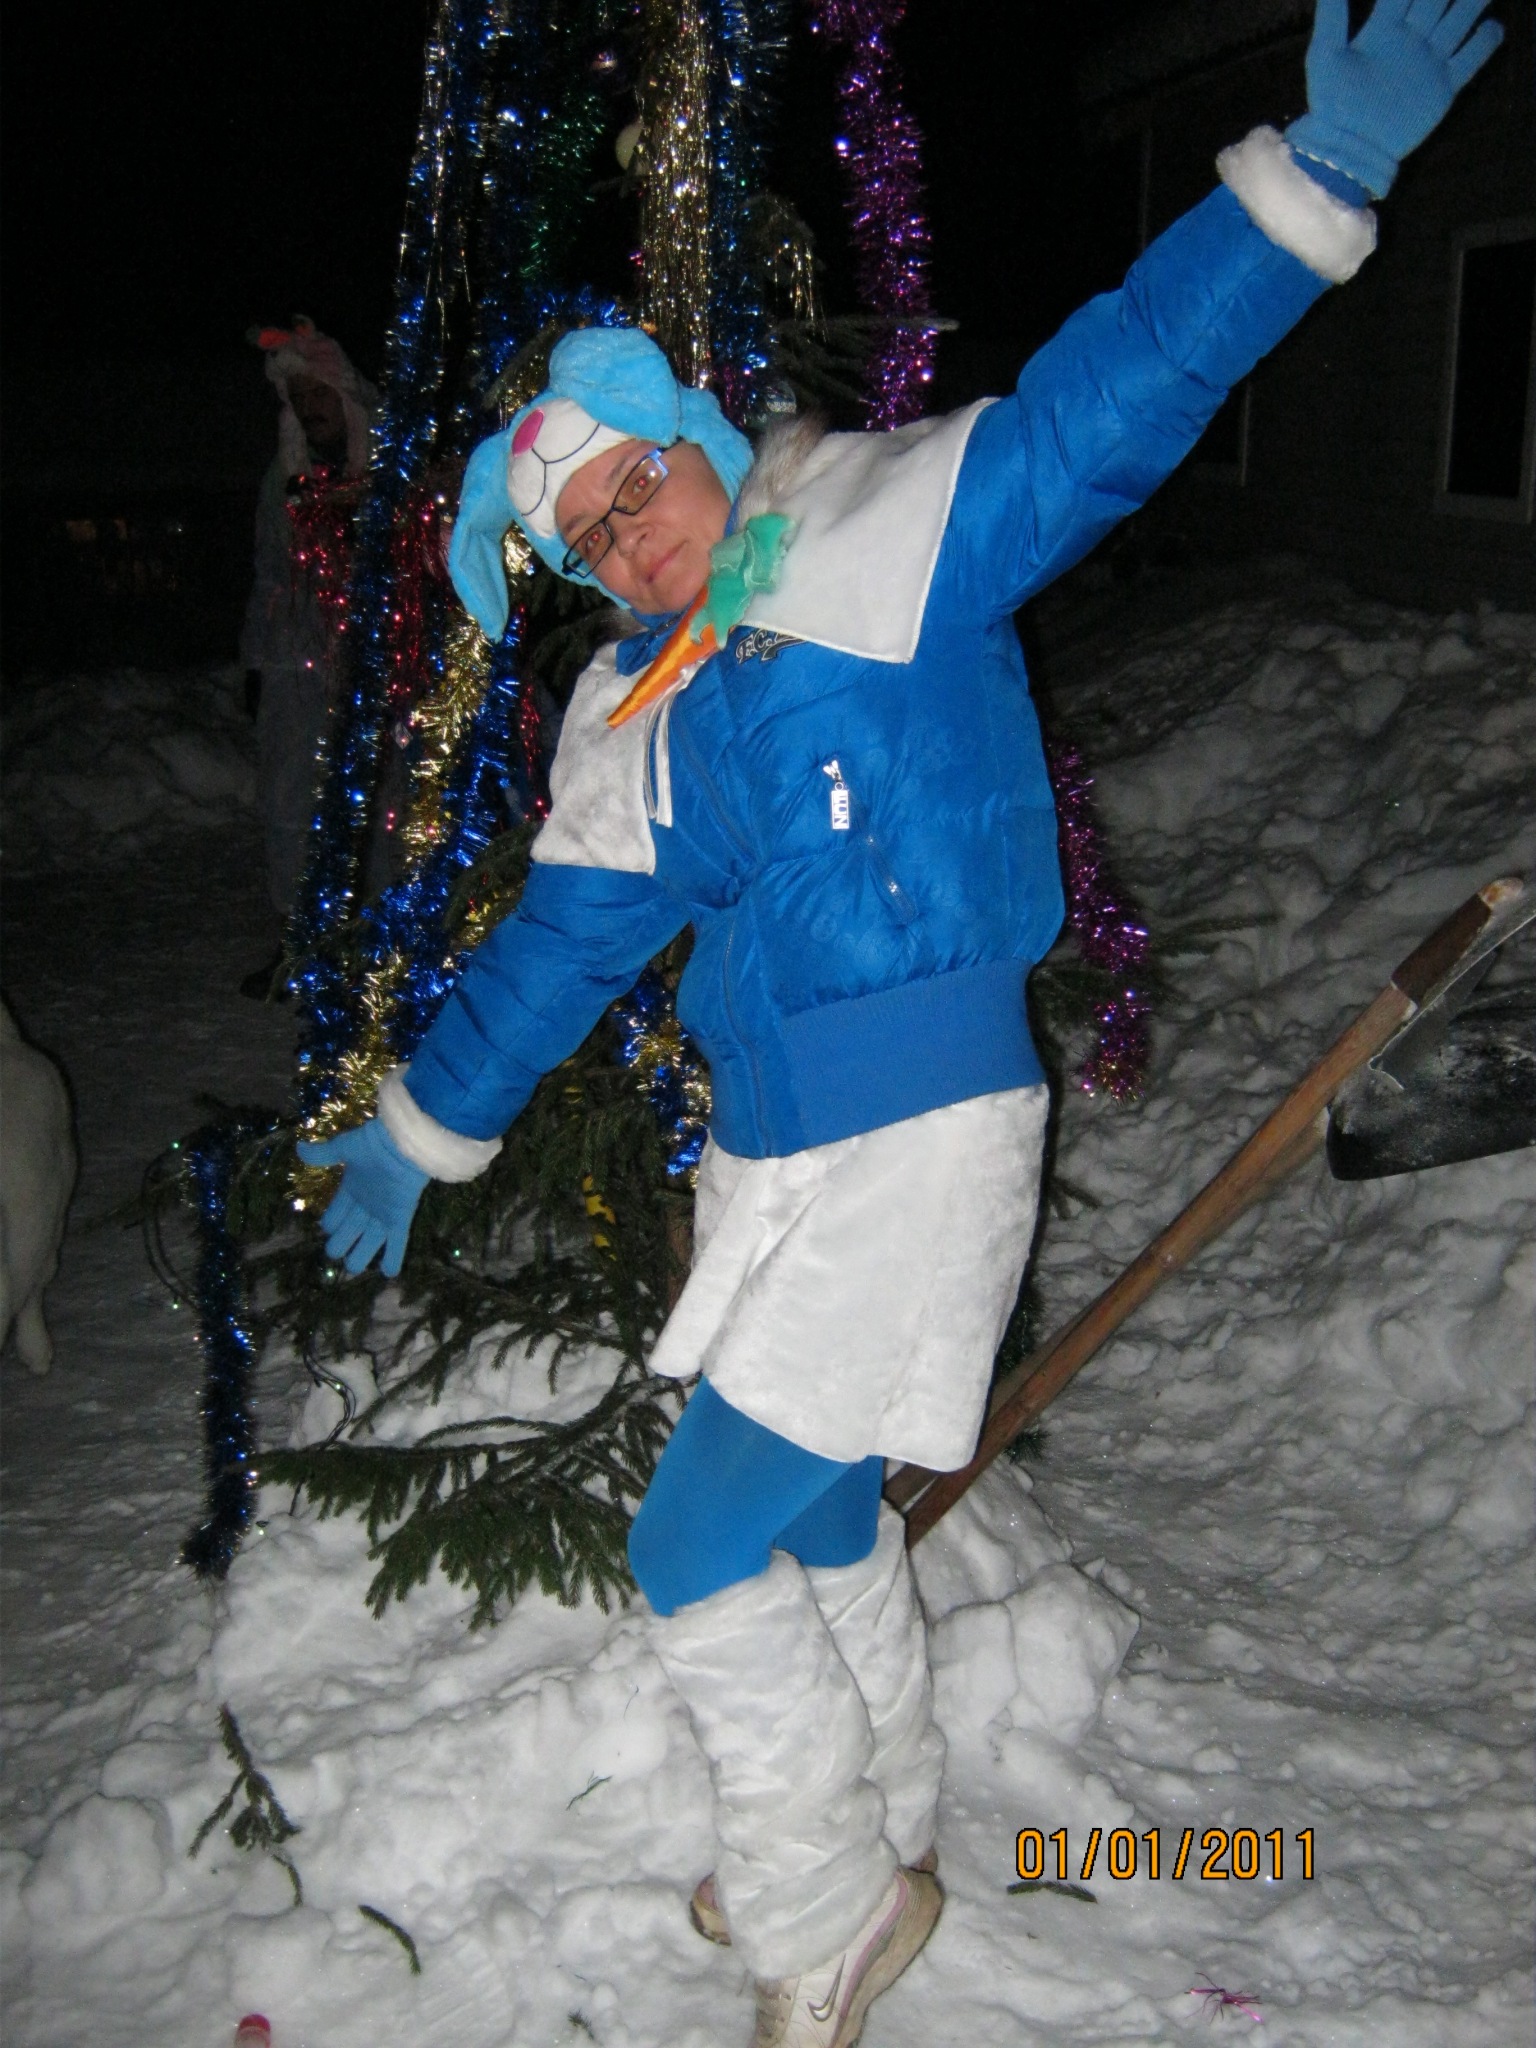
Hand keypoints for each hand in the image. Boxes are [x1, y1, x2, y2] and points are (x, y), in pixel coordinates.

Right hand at [297, 1119, 428, 1276]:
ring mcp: (383, 1213)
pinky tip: (389, 1274)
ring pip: (369, 1242)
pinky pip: (397, 1242)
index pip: (335, 1214)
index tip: (326, 1229)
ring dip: (362, 1256)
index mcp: (351, 1188)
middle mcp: (366, 1205)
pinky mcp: (400, 1217)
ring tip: (354, 1268)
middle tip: (335, 1253)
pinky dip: (393, 1258)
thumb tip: (298, 1149)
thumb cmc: (374, 1142)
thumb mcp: (345, 1147)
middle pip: (349, 1232)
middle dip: (341, 1244)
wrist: (404, 1141)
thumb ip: (322, 1154)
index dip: (330, 1223)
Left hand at [1286, 0, 1503, 199]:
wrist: (1351, 150)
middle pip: (1435, 0)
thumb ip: (1332, 14)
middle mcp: (1410, 40)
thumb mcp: (1326, 55)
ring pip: (1458, 21)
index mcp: (1382, 30)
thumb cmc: (1333, 104)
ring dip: (1471, 4)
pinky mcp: (1443, 87)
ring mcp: (1428, 62)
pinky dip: (1484, 43)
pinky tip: (1494, 27)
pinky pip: (1470, 60)